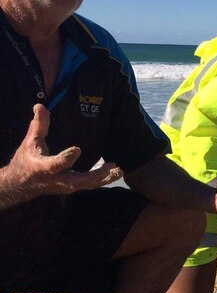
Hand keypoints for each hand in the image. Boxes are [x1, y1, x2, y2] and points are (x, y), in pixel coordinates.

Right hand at [5, 105, 120, 199]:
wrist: (21, 184)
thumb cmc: (26, 160)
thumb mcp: (30, 142)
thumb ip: (38, 125)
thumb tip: (40, 106)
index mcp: (42, 168)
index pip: (54, 165)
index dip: (65, 159)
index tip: (77, 149)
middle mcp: (55, 179)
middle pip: (77, 180)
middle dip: (95, 176)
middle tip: (113, 167)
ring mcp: (64, 185)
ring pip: (86, 184)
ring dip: (103, 178)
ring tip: (118, 170)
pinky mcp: (71, 187)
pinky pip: (88, 185)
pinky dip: (102, 179)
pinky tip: (114, 171)